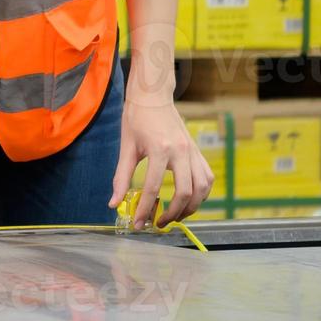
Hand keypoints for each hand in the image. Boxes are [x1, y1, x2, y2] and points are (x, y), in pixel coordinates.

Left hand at [108, 95, 213, 228]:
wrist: (153, 96)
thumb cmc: (136, 118)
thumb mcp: (126, 146)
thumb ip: (121, 176)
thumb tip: (114, 203)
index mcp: (160, 149)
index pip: (153, 188)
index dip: (145, 209)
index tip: (138, 224)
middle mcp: (181, 151)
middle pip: (184, 192)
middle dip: (173, 213)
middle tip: (158, 223)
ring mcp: (192, 151)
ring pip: (202, 188)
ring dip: (191, 207)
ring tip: (175, 215)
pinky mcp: (197, 151)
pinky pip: (207, 178)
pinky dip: (201, 193)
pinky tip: (188, 200)